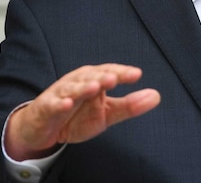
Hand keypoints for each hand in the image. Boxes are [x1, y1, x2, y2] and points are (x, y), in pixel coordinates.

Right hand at [4, 64, 160, 160]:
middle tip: (114, 78)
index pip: (109, 72)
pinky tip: (67, 104)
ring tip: (95, 87)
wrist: (44, 129)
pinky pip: (53, 104)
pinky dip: (59, 103)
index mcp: (93, 80)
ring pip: (72, 87)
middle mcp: (77, 82)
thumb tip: (156, 96)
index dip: (122, 73)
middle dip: (102, 76)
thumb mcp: (106, 113)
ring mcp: (61, 93)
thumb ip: (129, 106)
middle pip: (90, 76)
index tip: (136, 75)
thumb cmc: (76, 116)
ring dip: (83, 87)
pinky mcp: (46, 107)